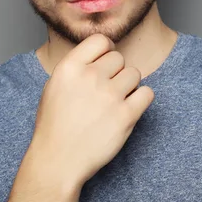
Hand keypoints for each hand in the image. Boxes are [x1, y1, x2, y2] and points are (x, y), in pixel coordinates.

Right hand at [27, 33, 154, 189]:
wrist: (58, 161)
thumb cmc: (55, 124)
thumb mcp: (55, 85)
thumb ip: (78, 65)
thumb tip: (102, 52)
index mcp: (70, 67)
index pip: (100, 40)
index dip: (105, 51)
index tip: (104, 64)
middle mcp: (90, 77)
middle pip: (119, 58)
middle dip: (115, 72)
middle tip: (105, 92)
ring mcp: (109, 96)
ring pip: (135, 74)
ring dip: (128, 86)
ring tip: (114, 103)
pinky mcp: (126, 115)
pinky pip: (147, 93)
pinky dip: (141, 100)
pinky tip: (129, 109)